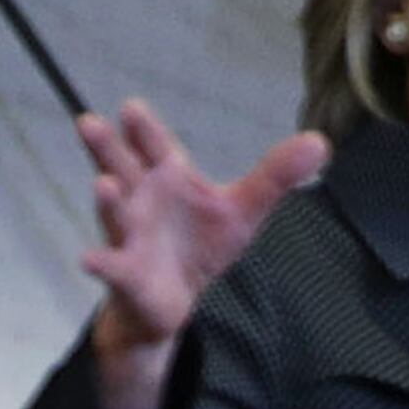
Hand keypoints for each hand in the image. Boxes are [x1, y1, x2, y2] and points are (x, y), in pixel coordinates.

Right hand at [75, 101, 326, 408]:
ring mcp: (130, 237)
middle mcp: (142, 202)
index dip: (143, 129)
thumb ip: (275, 176)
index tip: (131, 107)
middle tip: (88, 123)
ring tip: (102, 185)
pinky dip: (101, 264)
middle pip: (121, 170)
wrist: (172, 301)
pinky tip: (88, 261)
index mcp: (167, 179)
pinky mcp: (127, 274)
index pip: (154, 147)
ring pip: (116, 215)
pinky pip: (112, 267)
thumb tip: (321, 141)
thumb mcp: (242, 210)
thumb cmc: (201, 245)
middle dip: (107, 149)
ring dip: (107, 202)